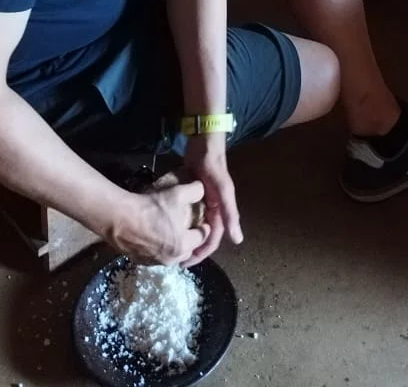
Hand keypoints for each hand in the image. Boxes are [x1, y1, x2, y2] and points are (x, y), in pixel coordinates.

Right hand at [106, 178, 210, 264]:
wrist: (119, 218)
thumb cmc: (151, 207)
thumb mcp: (177, 193)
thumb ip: (195, 191)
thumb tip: (202, 189)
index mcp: (183, 245)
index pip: (201, 238)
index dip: (203, 227)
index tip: (202, 220)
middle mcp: (170, 258)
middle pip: (188, 250)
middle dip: (191, 240)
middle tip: (188, 227)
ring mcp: (154, 262)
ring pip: (172, 255)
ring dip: (174, 245)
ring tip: (170, 230)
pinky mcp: (140, 261)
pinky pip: (156, 256)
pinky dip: (159, 247)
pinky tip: (154, 234)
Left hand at [183, 135, 241, 263]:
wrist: (203, 143)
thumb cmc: (213, 166)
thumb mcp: (222, 189)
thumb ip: (230, 213)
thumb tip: (238, 240)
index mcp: (221, 211)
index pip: (212, 239)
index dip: (202, 253)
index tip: (186, 263)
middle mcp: (213, 208)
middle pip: (203, 235)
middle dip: (192, 248)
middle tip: (176, 260)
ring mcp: (203, 201)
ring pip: (195, 225)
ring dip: (187, 236)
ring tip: (172, 247)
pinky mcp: (193, 193)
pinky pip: (187, 213)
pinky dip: (181, 221)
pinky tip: (169, 226)